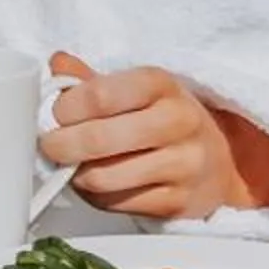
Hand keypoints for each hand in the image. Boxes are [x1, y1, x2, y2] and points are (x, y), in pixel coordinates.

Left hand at [38, 54, 268, 219]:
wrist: (220, 160)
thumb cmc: (165, 119)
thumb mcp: (137, 90)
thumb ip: (93, 80)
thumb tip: (57, 63)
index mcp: (162, 85)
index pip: (102, 94)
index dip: (67, 107)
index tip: (55, 114)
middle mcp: (178, 122)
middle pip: (99, 140)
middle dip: (61, 145)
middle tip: (48, 146)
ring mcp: (183, 165)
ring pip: (104, 178)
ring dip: (76, 175)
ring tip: (71, 167)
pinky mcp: (177, 203)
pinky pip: (117, 204)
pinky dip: (95, 197)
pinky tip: (95, 185)